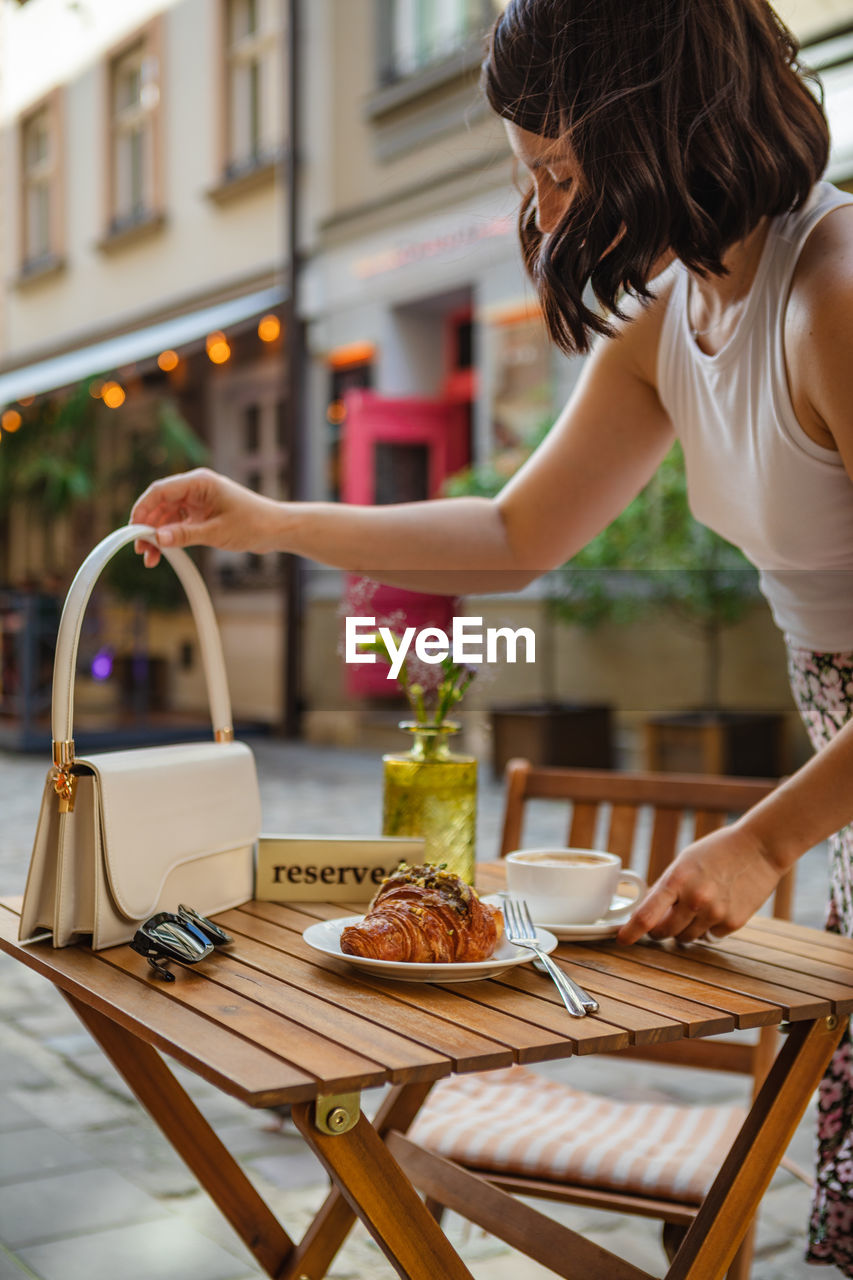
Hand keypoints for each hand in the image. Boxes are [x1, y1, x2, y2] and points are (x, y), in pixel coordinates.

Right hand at [130, 468, 278, 566]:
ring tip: (150, 558)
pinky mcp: (202, 514)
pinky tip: (164, 553)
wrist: (276, 529)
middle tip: (140, 550)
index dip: (143, 509)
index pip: (160, 491)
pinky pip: (178, 524)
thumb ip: (186, 535)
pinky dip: (170, 537)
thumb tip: (158, 539)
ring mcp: (198, 501)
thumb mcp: (217, 532)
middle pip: (160, 504)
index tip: (133, 530)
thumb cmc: (253, 524)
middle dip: (148, 526)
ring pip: (167, 516)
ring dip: (158, 535)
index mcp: (199, 482)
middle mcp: (196, 488)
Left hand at [617, 821, 784, 945]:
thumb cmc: (718, 851)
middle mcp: (694, 899)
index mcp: (677, 880)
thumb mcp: (685, 862)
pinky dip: (709, 928)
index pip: (646, 915)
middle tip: (663, 922)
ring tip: (697, 908)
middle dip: (660, 930)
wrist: (760, 848)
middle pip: (665, 932)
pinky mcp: (733, 923)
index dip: (631, 931)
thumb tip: (649, 913)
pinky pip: (711, 936)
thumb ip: (667, 888)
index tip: (622, 940)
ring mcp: (715, 913)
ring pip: (687, 937)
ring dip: (685, 929)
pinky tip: (719, 907)